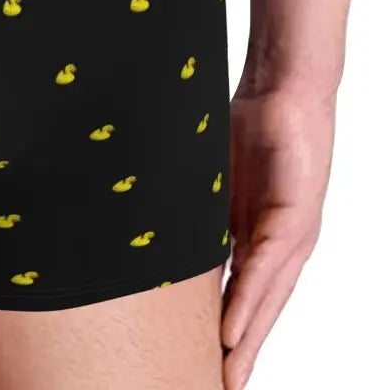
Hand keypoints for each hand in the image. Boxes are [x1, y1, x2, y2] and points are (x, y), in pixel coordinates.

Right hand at [222, 89, 334, 388]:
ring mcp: (290, 235)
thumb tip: (150, 226)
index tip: (206, 361)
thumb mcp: (210, 178)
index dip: (225, 330)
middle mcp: (278, 244)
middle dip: (239, 352)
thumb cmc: (247, 124)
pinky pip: (267, 268)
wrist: (284, 87)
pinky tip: (236, 330)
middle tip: (218, 386)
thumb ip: (192, 208)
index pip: (239, 292)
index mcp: (256, 234)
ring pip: (265, 299)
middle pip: (257, 309)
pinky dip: (251, 302)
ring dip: (246, 340)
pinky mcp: (296, 219)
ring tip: (226, 374)